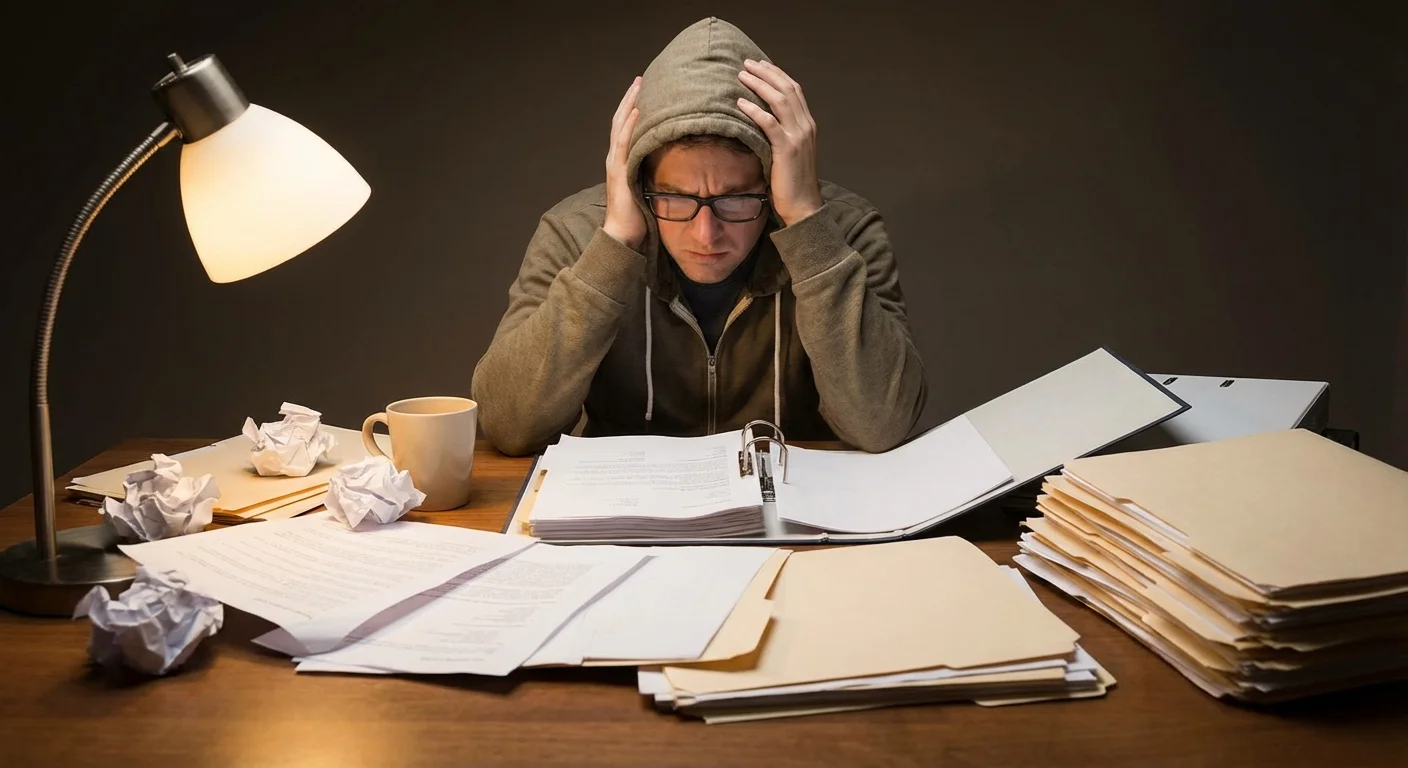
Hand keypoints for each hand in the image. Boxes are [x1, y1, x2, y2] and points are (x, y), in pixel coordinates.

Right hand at [602, 76, 645, 249]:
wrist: (622, 235)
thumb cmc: (638, 217)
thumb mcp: (649, 189)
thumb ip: (656, 175)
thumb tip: (676, 165)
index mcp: (622, 161)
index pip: (626, 128)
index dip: (633, 109)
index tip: (645, 91)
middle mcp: (616, 158)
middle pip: (621, 120)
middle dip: (631, 99)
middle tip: (641, 79)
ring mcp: (615, 163)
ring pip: (620, 125)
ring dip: (630, 104)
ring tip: (639, 86)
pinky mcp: (619, 171)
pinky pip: (623, 142)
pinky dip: (630, 124)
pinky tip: (638, 110)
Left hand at [737, 60, 823, 225]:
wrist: (803, 206)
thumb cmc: (792, 182)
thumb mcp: (790, 152)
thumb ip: (782, 134)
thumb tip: (762, 120)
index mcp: (808, 125)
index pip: (794, 90)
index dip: (777, 74)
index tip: (760, 64)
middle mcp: (806, 126)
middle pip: (787, 89)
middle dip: (766, 73)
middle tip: (747, 63)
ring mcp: (798, 137)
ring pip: (779, 100)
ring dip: (759, 85)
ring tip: (741, 76)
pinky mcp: (787, 149)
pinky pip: (769, 123)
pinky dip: (754, 110)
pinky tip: (740, 103)